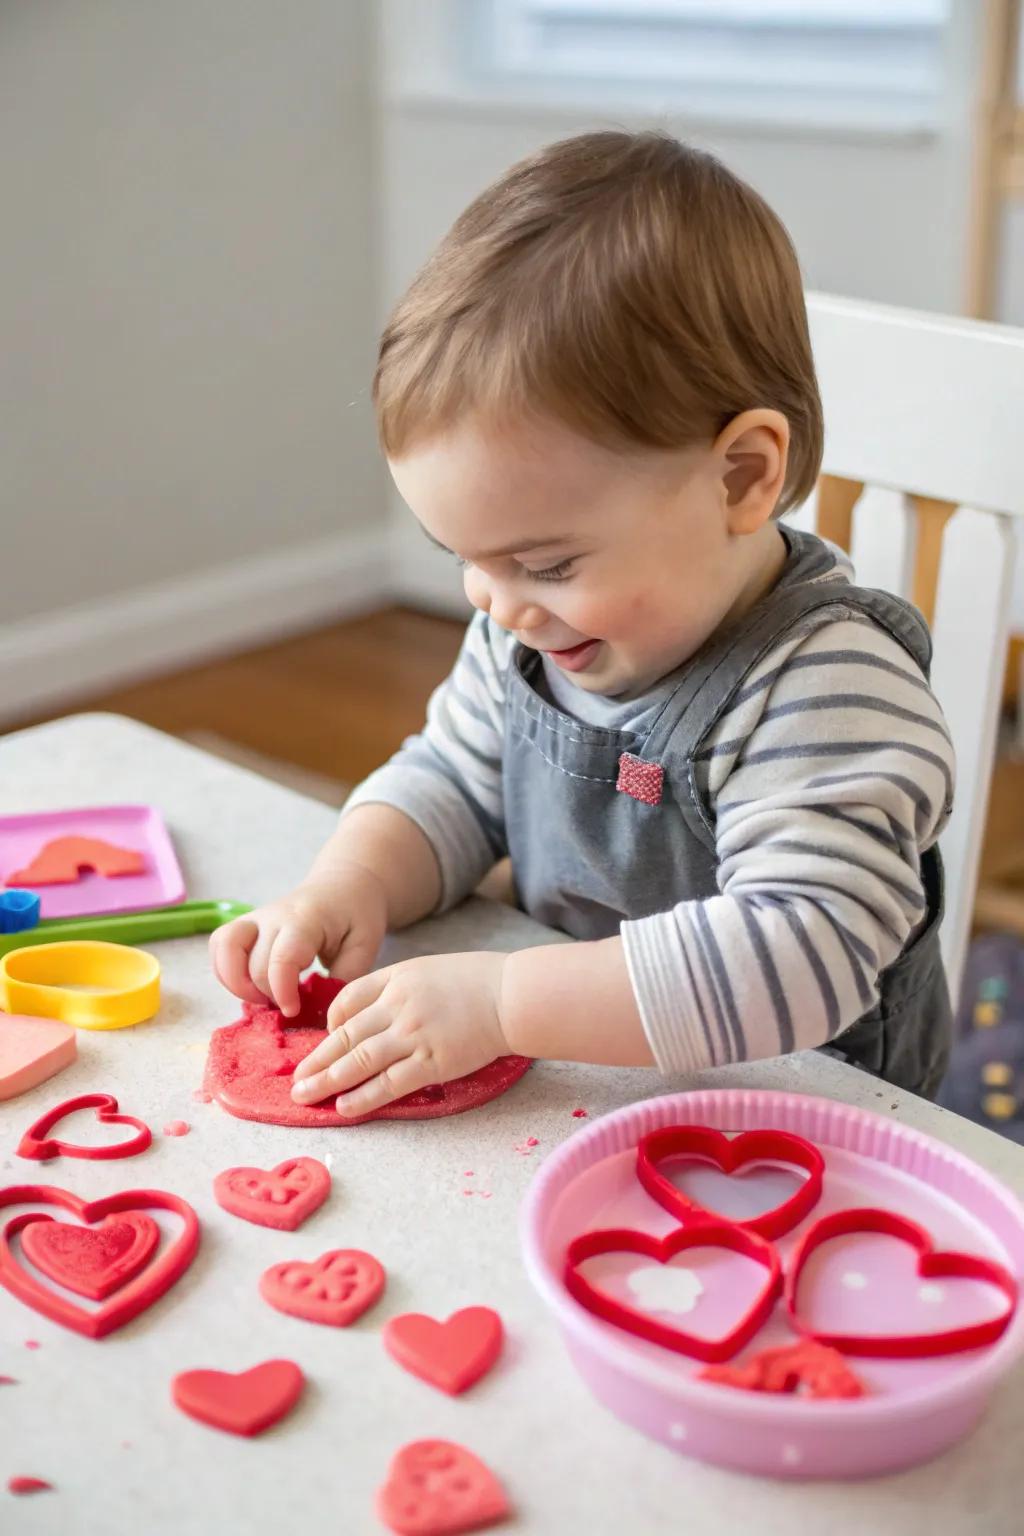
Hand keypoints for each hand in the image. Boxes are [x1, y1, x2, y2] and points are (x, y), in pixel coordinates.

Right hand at [209, 863, 387, 1016]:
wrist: (343, 885)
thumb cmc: (356, 914)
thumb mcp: (365, 945)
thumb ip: (345, 978)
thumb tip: (322, 1010)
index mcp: (306, 920)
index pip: (282, 958)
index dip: (282, 992)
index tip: (294, 1011)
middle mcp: (272, 916)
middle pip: (253, 965)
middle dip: (268, 995)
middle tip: (290, 1005)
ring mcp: (254, 918)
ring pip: (223, 950)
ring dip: (236, 984)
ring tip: (264, 999)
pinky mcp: (244, 925)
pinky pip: (219, 947)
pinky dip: (226, 973)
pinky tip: (250, 987)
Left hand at [290, 951, 510, 1117]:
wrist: (511, 995)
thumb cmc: (476, 982)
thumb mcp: (428, 970)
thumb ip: (398, 988)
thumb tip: (372, 1015)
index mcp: (395, 978)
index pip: (348, 1002)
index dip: (331, 1025)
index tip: (324, 1042)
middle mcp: (398, 1005)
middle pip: (346, 1035)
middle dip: (316, 1061)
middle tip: (295, 1081)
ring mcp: (414, 1034)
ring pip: (359, 1060)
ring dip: (328, 1081)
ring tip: (306, 1096)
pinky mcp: (432, 1062)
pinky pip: (389, 1083)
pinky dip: (364, 1096)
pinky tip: (344, 1106)